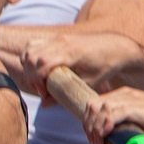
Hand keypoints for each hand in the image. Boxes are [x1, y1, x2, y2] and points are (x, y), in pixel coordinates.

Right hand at [0, 30, 128, 95]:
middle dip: (30, 75)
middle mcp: (61, 42)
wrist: (116, 47)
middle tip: (42, 88)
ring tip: (40, 79)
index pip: (40, 63)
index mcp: (70, 53)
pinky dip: (30, 57)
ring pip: (29, 49)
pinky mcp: (57, 37)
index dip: (36, 81)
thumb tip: (44, 105)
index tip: (45, 93)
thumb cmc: (105, 66)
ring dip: (28, 66)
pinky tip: (40, 69)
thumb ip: (65, 93)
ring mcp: (58, 38)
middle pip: (30, 56)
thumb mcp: (88, 83)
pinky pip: (34, 44)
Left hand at [80, 87, 143, 143]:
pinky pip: (111, 113)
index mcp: (126, 98)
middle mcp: (126, 95)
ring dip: (94, 128)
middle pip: (92, 106)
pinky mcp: (139, 108)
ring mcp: (132, 100)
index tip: (96, 143)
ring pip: (98, 109)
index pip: (96, 106)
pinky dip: (104, 125)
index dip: (90, 124)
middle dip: (89, 127)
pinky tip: (108, 137)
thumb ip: (130, 142)